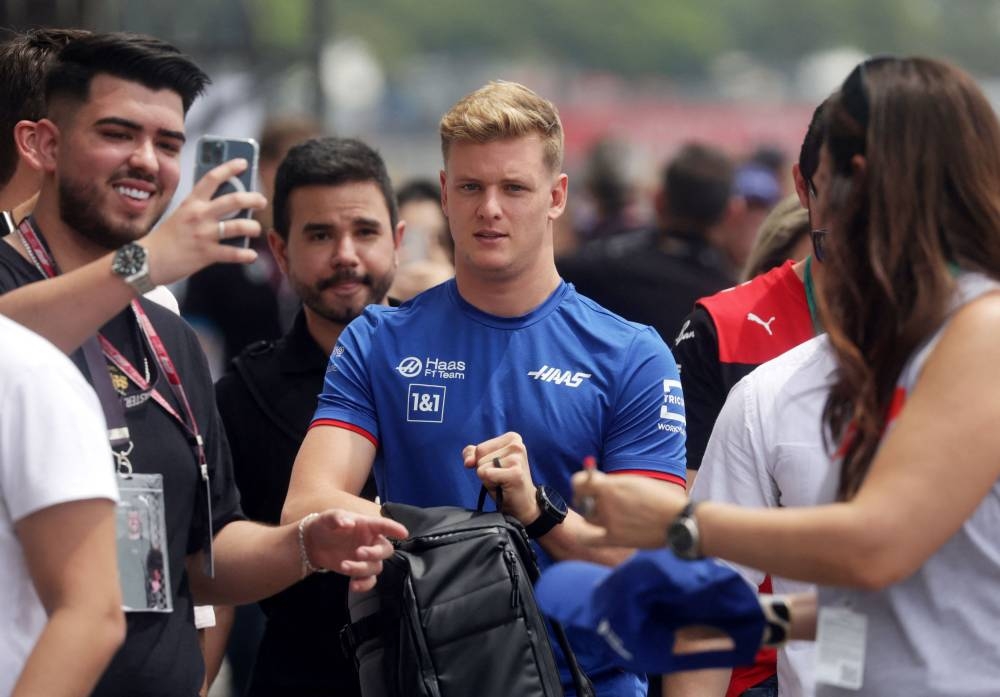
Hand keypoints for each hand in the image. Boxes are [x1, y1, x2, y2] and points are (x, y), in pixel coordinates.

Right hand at [141, 158, 266, 285]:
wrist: (147, 260)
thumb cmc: (168, 237)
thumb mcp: (182, 215)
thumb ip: (201, 208)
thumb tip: (230, 205)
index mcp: (191, 202)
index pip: (212, 178)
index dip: (229, 168)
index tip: (244, 163)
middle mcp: (199, 215)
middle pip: (233, 200)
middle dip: (253, 199)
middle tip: (262, 201)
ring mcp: (203, 234)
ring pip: (238, 226)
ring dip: (253, 227)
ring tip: (256, 229)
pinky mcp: (206, 254)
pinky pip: (233, 253)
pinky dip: (246, 255)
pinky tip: (251, 255)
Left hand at [304, 509, 407, 592]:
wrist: (313, 543)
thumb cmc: (326, 525)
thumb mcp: (329, 517)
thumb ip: (338, 518)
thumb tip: (348, 523)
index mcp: (367, 526)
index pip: (384, 526)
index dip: (395, 528)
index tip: (404, 533)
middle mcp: (371, 542)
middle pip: (385, 550)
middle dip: (374, 553)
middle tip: (358, 553)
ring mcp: (366, 558)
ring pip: (376, 567)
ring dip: (362, 569)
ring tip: (343, 566)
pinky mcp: (358, 572)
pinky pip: (369, 581)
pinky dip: (364, 585)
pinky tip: (352, 586)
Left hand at [463, 432, 539, 524]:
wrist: (522, 503)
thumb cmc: (504, 481)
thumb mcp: (487, 462)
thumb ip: (472, 454)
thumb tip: (468, 462)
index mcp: (512, 438)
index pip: (479, 448)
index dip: (482, 462)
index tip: (497, 469)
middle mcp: (516, 444)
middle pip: (480, 456)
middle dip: (485, 470)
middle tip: (500, 477)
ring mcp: (517, 458)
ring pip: (482, 467)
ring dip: (488, 479)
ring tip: (502, 482)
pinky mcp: (516, 472)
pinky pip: (487, 475)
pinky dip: (491, 484)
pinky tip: (504, 486)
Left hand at [571, 470, 685, 547]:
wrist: (678, 521)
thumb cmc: (660, 499)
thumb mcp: (635, 482)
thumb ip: (613, 483)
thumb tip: (594, 481)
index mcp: (611, 486)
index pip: (579, 482)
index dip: (578, 482)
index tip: (582, 483)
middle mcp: (606, 503)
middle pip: (580, 500)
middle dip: (583, 497)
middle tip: (589, 498)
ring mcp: (609, 522)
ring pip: (587, 518)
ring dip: (590, 514)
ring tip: (599, 513)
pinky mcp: (615, 539)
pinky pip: (590, 539)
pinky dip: (585, 537)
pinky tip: (587, 534)